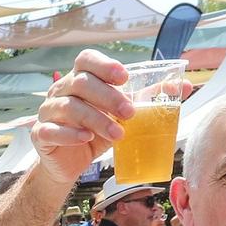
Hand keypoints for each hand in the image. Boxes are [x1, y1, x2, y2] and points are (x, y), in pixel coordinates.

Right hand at [31, 50, 135, 186]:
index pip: (86, 60)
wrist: (69, 165)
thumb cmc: (96, 134)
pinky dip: (70, 134)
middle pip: (80, 83)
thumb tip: (184, 86)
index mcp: (79, 80)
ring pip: (69, 107)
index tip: (124, 77)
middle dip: (108, 96)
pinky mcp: (40, 134)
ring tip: (118, 135)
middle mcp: (60, 91)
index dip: (104, 65)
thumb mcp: (121, 116)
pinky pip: (51, 130)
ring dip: (96, 119)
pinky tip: (86, 139)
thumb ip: (147, 99)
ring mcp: (47, 112)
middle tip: (130, 113)